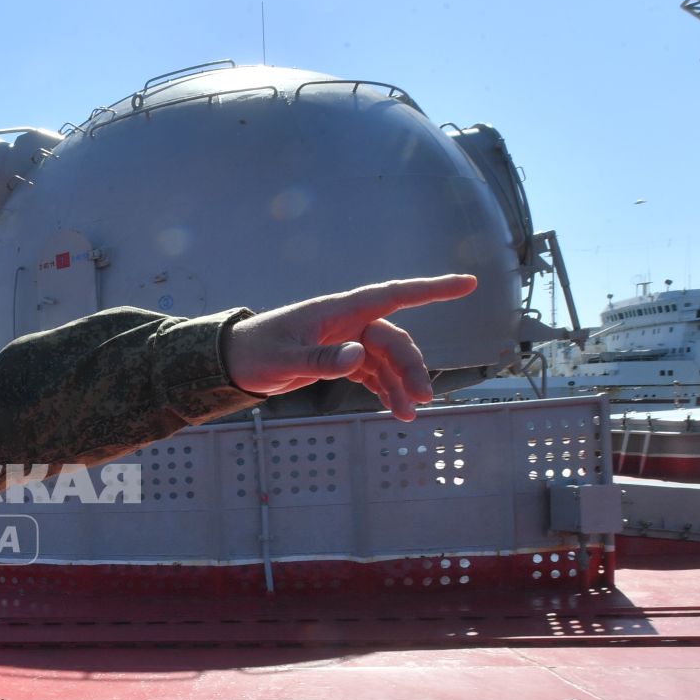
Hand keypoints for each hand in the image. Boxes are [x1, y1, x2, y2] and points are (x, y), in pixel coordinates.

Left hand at [223, 274, 477, 420]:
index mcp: (338, 311)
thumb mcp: (284, 359)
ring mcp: (345, 341)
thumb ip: (321, 360)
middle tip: (420, 400)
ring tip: (408, 415)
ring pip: (386, 361)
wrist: (231, 362)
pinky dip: (384, 389)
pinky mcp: (339, 361)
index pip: (393, 295)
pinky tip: (394, 409)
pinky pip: (372, 373)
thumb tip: (358, 356)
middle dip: (410, 368)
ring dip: (400, 385)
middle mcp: (347, 323)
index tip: (468, 284)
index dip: (431, 289)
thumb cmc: (255, 352)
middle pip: (393, 341)